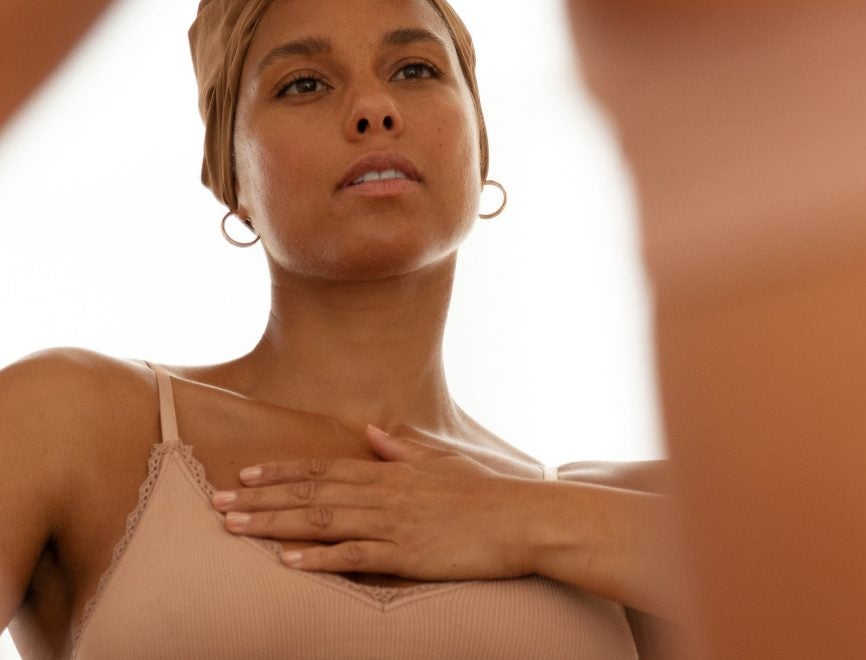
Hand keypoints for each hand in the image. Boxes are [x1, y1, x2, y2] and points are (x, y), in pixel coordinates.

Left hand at [211, 424, 539, 580]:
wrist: (522, 520)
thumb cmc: (485, 495)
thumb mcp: (442, 464)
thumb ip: (402, 450)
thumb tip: (371, 432)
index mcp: (391, 472)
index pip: (324, 468)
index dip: (281, 472)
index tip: (245, 476)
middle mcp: (385, 493)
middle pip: (311, 492)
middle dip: (260, 499)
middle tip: (216, 504)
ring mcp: (393, 523)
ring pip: (322, 520)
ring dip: (274, 523)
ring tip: (234, 528)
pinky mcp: (406, 553)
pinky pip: (354, 555)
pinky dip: (319, 557)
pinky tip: (287, 560)